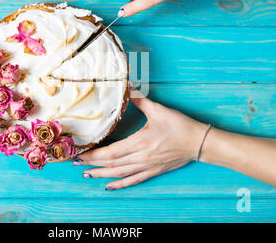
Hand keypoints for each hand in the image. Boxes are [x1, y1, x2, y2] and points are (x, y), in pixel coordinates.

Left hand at [73, 94, 207, 189]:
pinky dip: (120, 184)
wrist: (199, 142)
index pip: (111, 152)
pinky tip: (109, 187)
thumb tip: (127, 89)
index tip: (80, 153)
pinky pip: (133, 180)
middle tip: (76, 162)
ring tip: (86, 175)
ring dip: (101, 175)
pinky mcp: (153, 171)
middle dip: (92, 164)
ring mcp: (147, 166)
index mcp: (141, 142)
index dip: (93, 154)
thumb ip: (139, 100)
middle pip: (111, 164)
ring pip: (119, 174)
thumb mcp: (158, 110)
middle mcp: (141, 157)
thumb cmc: (180, 126)